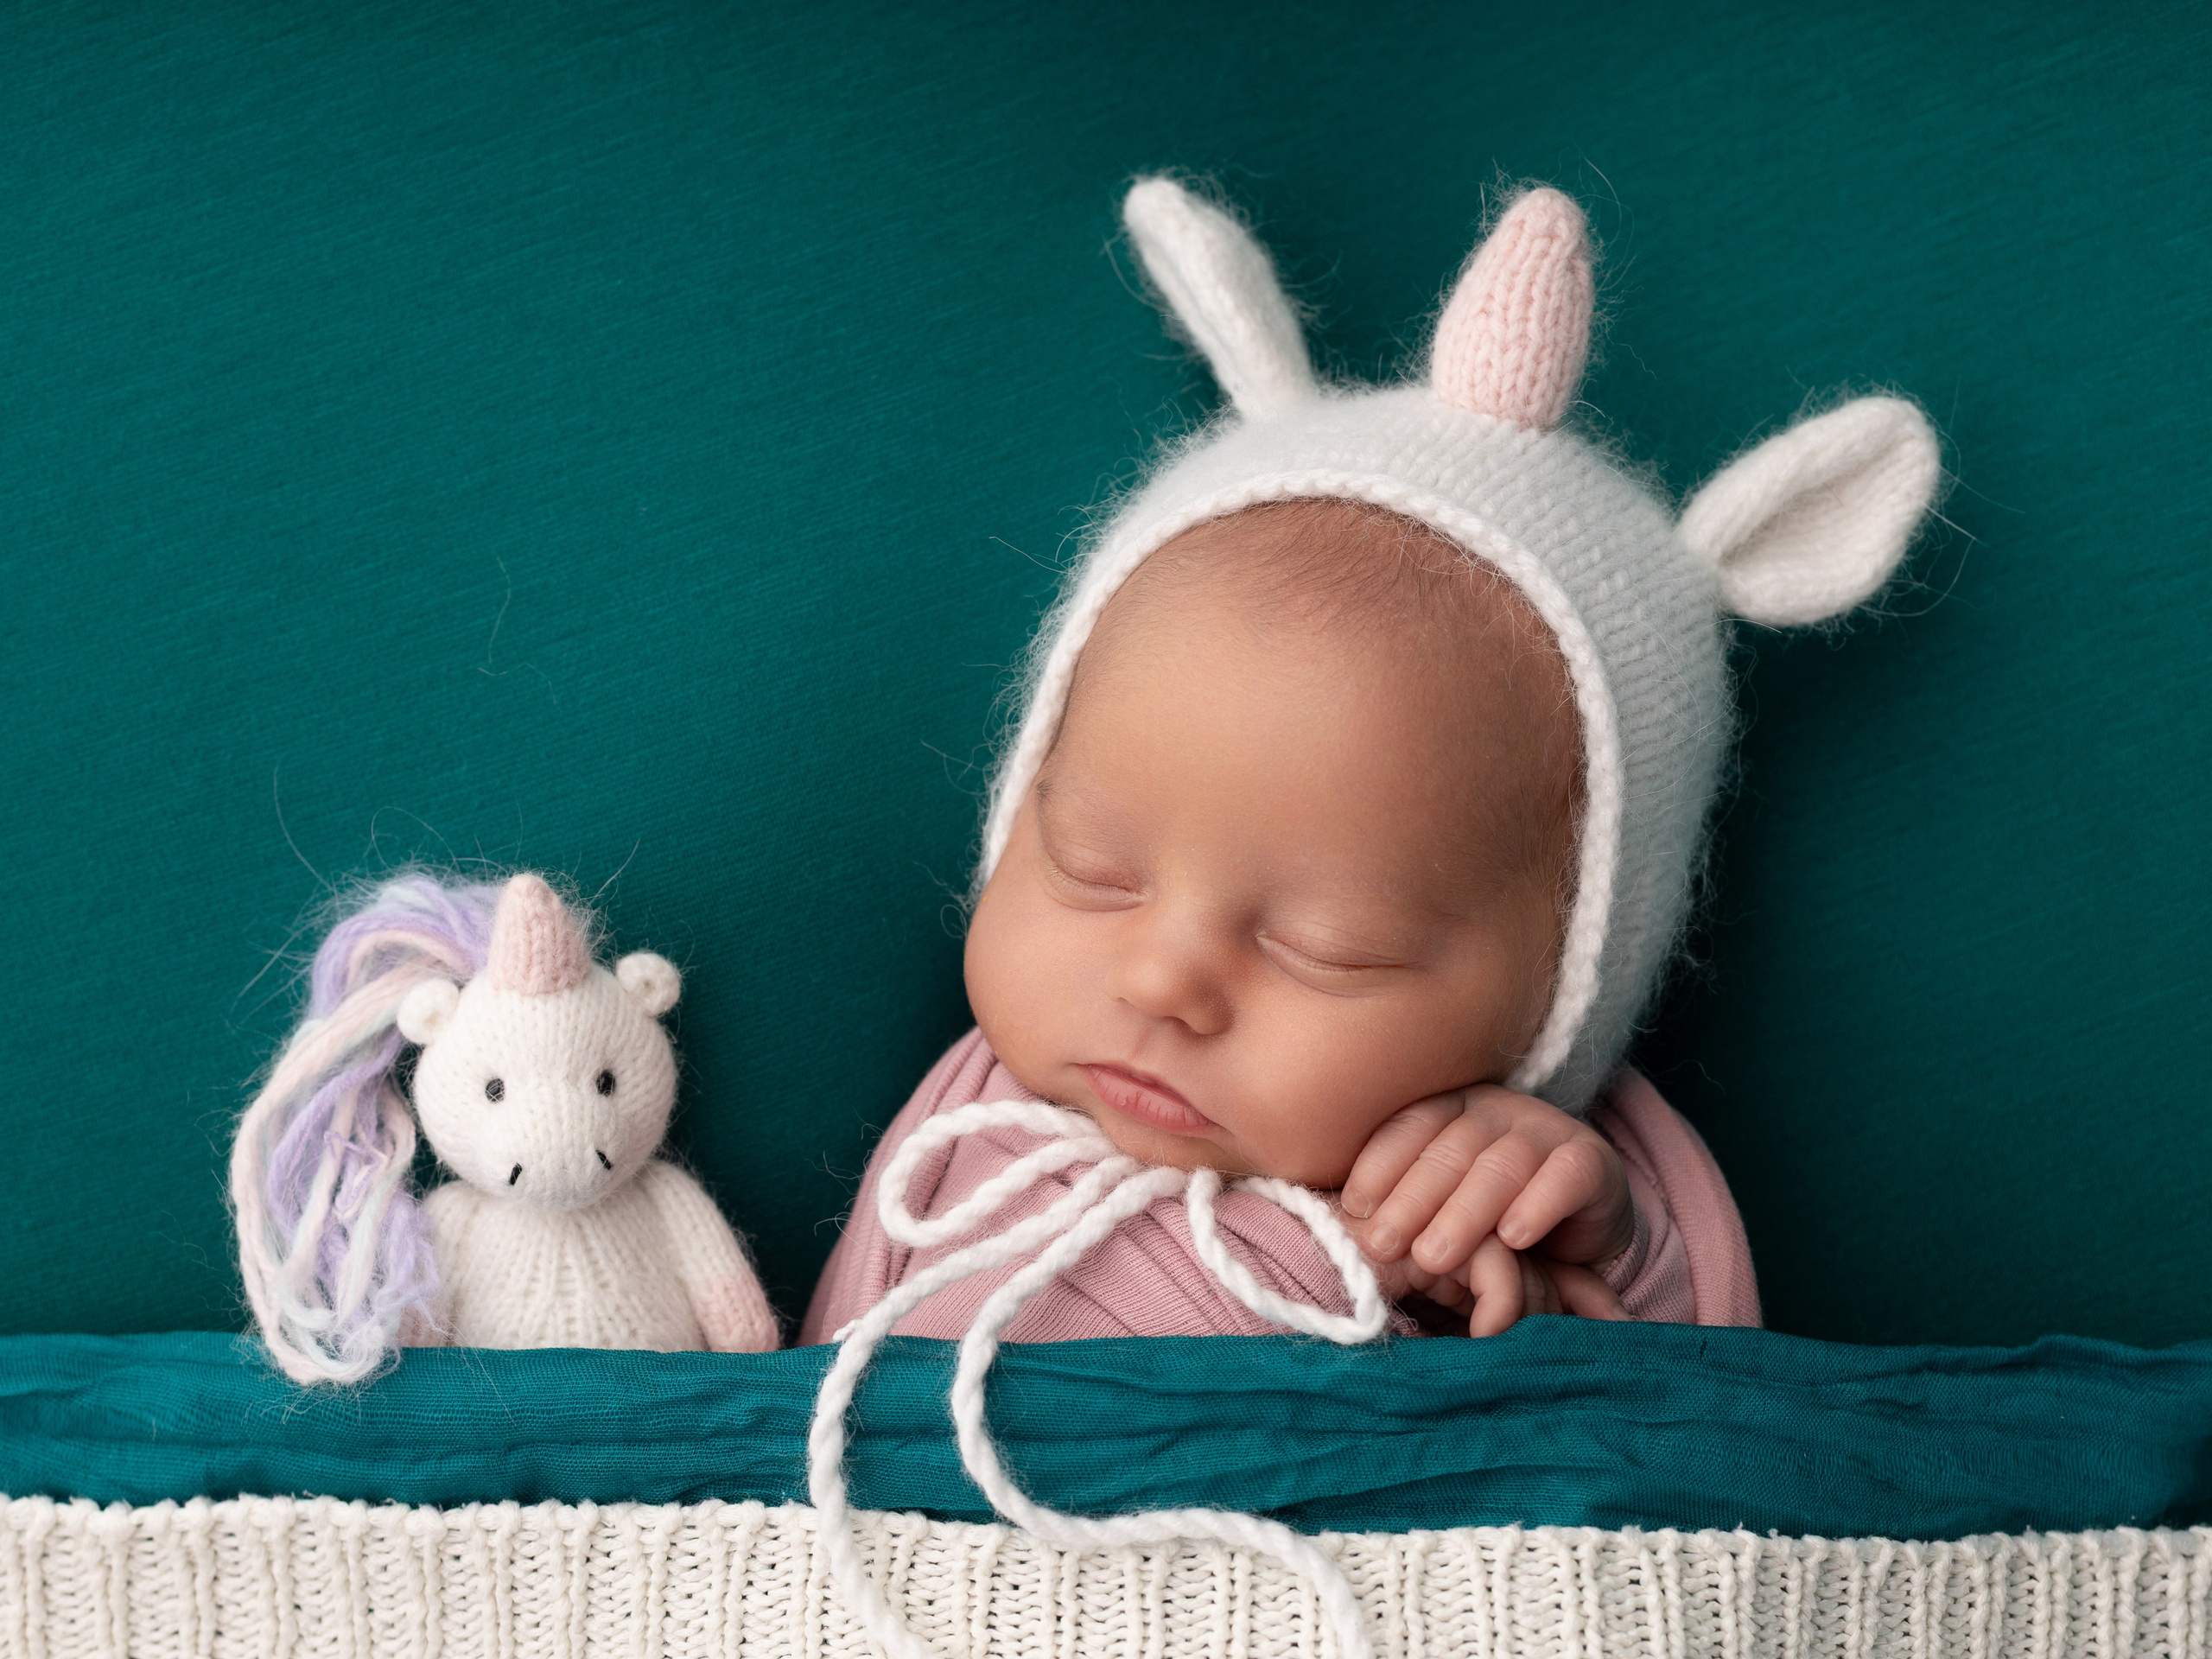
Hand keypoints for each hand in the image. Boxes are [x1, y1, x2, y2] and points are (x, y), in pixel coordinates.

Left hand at [1339, 1085, 1634, 1335]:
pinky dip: (1538, 1205)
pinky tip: (1514, 1239)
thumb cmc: (1488, 1218)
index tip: (1353, 1205)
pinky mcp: (1591, 1160)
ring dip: (1464, 1212)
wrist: (1577, 1227)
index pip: (1411, 1125)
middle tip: (1384, 1244)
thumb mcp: (1440, 1205)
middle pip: (1451, 1148)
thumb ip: (1398, 1201)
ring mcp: (1547, 1130)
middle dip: (1412, 1199)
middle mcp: (1496, 1110)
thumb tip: (1337, 1221)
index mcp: (1452, 1108)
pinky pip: (1565, 1175)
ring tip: (1434, 1257)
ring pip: (1502, 1164)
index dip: (1380, 1163)